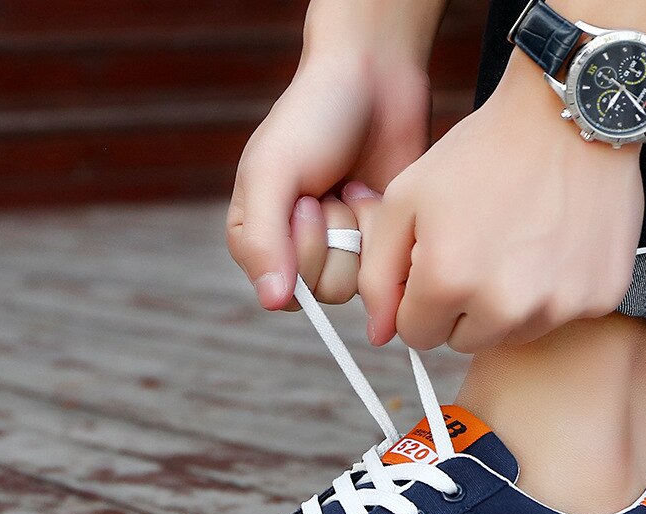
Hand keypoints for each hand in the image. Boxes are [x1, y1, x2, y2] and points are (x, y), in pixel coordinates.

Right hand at [226, 2, 439, 310]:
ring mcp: (341, 249)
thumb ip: (261, 239)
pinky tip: (374, 193)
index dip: (302, 251)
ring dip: (361, 232)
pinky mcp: (377, 243)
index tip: (306, 201)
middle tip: (332, 190)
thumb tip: (272, 300)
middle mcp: (297, 252)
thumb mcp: (272, 172)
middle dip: (335, 238)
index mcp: (258, 238)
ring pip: (358, 283)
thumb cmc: (313, 118)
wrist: (374, 81)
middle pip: (323, 292)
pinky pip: (387, 266)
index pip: (282, 290)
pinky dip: (383, 227)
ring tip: (354, 189)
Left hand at [344, 53, 644, 351]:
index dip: (417, 300)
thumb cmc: (480, 154)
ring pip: (510, 335)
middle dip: (459, 308)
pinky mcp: (599, 297)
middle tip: (476, 251)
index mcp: (448, 282)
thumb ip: (378, 274)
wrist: (568, 114)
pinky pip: (557, 316)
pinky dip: (550, 292)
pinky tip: (551, 245)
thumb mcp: (404, 200)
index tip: (434, 266)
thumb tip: (378, 336)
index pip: (415, 335)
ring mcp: (558, 305)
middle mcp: (505, 306)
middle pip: (463, 341)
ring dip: (503, 306)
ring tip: (514, 246)